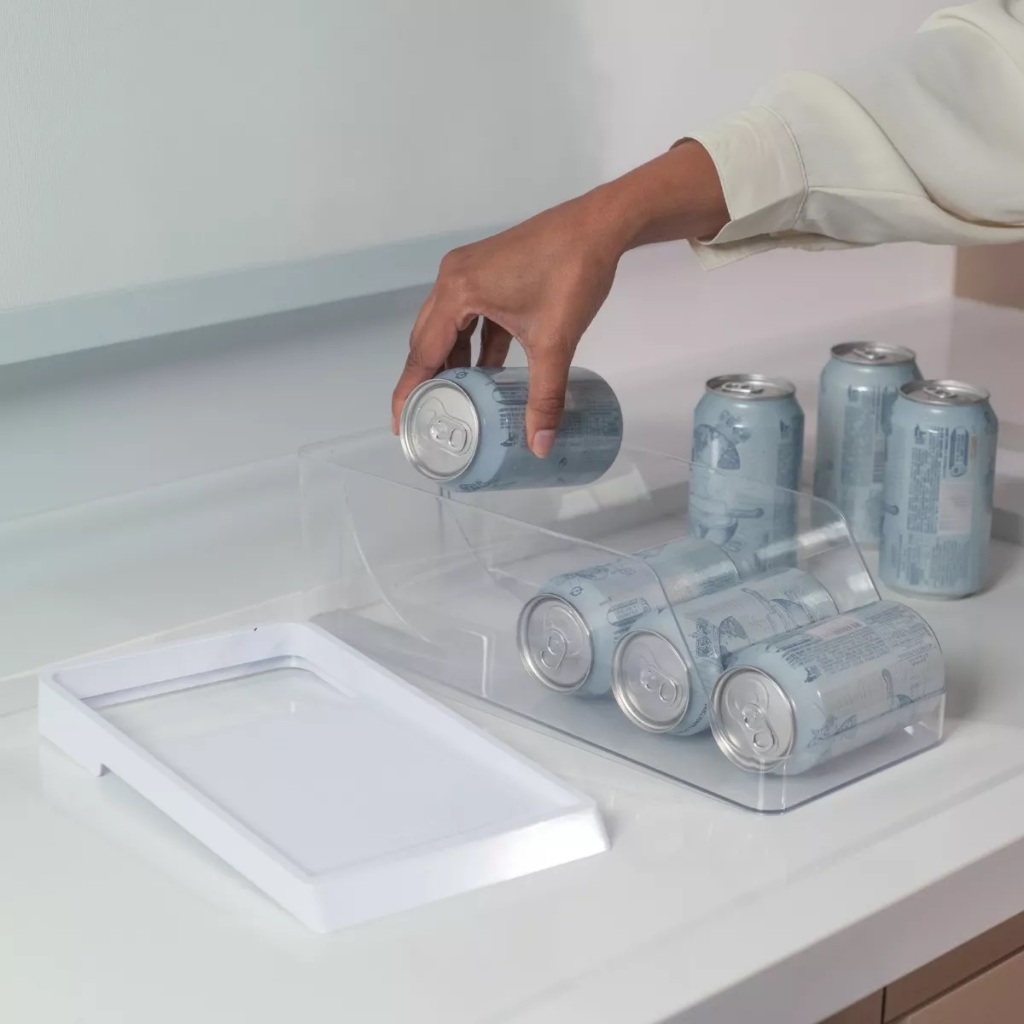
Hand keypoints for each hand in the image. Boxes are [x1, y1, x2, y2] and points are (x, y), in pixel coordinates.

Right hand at [391, 142, 727, 455]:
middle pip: (428, 338)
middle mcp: (454, 278)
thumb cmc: (573, 271)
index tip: (401, 423)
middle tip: (425, 416)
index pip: (422, 352)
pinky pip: (470, 315)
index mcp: (458, 292)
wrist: (600, 226)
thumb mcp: (555, 341)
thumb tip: (541, 444)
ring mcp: (469, 271)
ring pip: (449, 327)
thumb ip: (545, 396)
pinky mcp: (488, 271)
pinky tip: (486, 370)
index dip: (409, 391)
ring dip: (453, 361)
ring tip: (456, 398)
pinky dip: (474, 343)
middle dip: (427, 379)